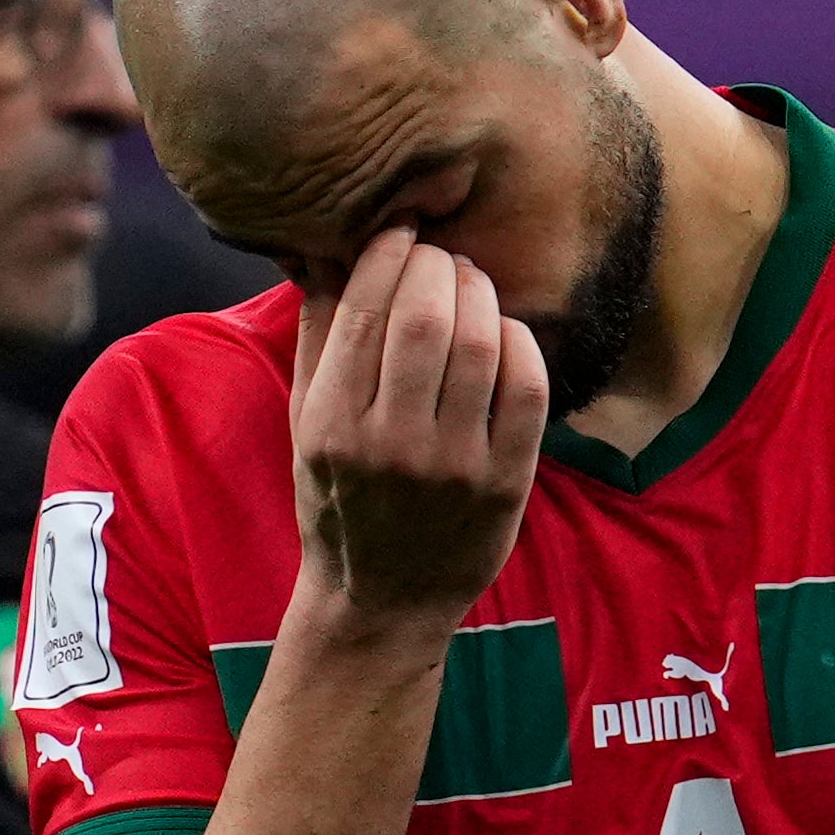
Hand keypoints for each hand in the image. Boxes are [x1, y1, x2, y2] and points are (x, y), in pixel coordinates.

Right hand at [288, 231, 546, 644]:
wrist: (382, 600)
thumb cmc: (339, 500)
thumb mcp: (306, 425)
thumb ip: (318, 340)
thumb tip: (333, 252)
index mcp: (332, 422)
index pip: (367, 309)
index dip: (390, 254)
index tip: (401, 234)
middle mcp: (390, 443)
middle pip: (427, 316)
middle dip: (438, 267)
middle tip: (440, 260)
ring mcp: (453, 466)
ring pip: (481, 344)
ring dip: (481, 296)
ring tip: (472, 287)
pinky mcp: (505, 483)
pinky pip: (528, 390)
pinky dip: (520, 345)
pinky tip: (504, 336)